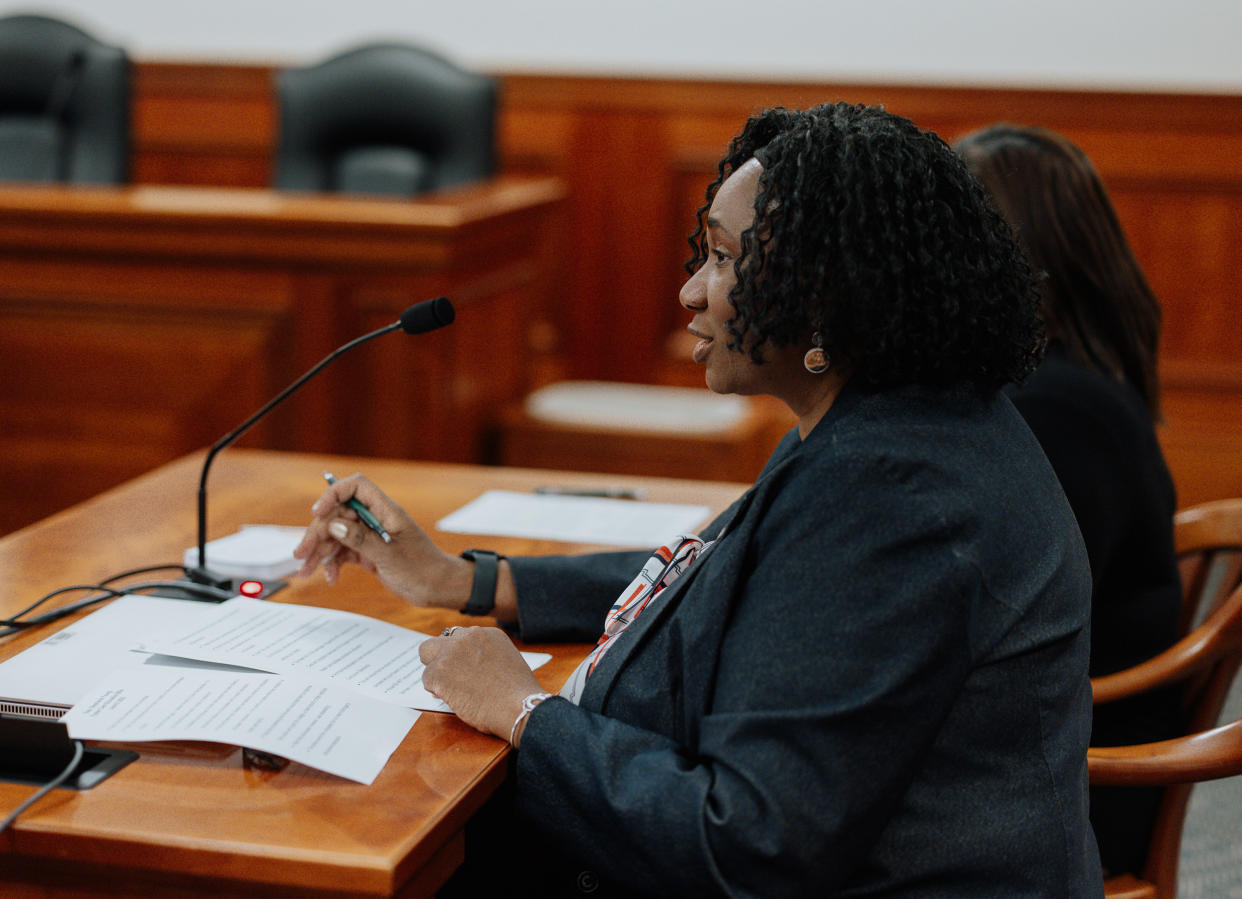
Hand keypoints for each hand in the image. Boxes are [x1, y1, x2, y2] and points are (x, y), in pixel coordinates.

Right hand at [292, 473, 471, 608]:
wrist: (438, 588)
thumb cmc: (423, 569)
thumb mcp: (389, 556)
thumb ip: (361, 539)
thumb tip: (334, 524)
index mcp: (386, 511)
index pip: (356, 487)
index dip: (334, 494)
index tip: (318, 513)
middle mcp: (376, 519)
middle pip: (338, 514)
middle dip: (318, 532)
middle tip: (302, 554)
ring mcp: (371, 535)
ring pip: (337, 534)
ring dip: (320, 551)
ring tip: (306, 570)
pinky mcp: (368, 551)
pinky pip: (344, 551)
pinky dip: (333, 562)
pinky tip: (330, 577)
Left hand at [419, 626, 544, 743]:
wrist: (517, 706)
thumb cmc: (516, 693)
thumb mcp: (506, 661)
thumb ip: (485, 656)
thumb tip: (466, 668)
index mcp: (485, 633)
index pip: (458, 637)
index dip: (457, 655)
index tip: (461, 668)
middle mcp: (466, 637)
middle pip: (436, 642)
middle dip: (438, 658)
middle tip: (447, 675)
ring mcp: (451, 653)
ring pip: (427, 658)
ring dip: (437, 674)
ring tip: (452, 690)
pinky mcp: (438, 672)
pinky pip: (427, 679)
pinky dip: (436, 691)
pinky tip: (453, 699)